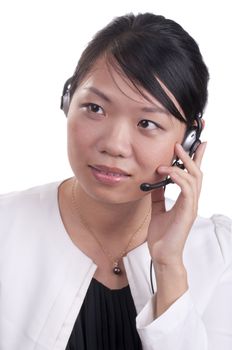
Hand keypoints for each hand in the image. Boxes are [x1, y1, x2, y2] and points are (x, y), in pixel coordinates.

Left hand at [147, 142, 206, 265]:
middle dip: (192, 157)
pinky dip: (178, 178)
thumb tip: (154, 183)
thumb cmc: (161, 236)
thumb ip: (158, 196)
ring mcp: (191, 207)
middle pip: (197, 173)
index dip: (196, 160)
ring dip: (183, 165)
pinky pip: (187, 190)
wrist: (161, 255)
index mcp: (185, 200)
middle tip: (180, 145)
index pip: (193, 176)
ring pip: (194, 179)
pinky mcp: (187, 212)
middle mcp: (191, 201)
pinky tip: (169, 173)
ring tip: (172, 156)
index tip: (197, 145)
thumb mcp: (157, 210)